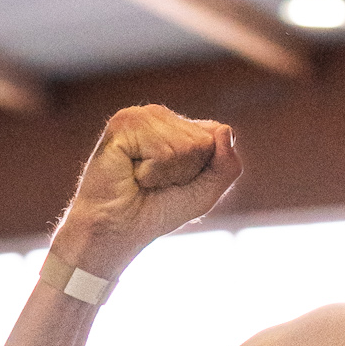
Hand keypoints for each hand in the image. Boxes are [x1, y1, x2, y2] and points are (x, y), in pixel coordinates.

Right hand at [51, 104, 240, 276]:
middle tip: (155, 182)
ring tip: (142, 178)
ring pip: (185, 145)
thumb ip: (227, 166)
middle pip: (204, 140)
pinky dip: (152, 172)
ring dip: (167, 173)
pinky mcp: (121, 125)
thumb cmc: (157, 210)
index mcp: (179, 124)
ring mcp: (139, 116)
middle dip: (185, 171)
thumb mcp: (206, 192)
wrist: (116, 231)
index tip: (176, 181)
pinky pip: (162, 150)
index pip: (219, 134)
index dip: (204, 168)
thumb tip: (225, 130)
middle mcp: (159, 115)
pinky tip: (131, 174)